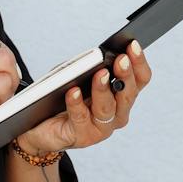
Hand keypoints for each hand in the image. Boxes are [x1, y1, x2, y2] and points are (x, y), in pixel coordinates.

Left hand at [15, 40, 152, 155]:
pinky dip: (77, 103)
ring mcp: (102, 128)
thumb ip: (90, 66)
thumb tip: (99, 55)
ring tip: (100, 74)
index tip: (132, 44)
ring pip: (107, 108)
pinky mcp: (83, 137)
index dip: (139, 62)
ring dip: (103, 89)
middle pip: (128, 94)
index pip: (140, 79)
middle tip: (120, 59)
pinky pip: (81, 118)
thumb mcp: (79, 75)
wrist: (42, 126)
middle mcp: (117, 113)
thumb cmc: (63, 96)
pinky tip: (73, 91)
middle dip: (125, 75)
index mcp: (122, 96)